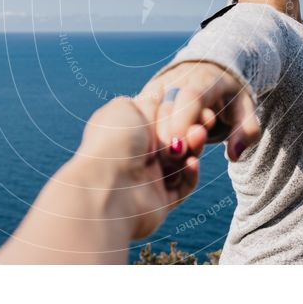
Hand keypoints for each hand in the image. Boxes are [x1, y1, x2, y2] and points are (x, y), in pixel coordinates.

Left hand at [75, 96, 201, 239]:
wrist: (106, 188)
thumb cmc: (113, 142)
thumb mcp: (126, 107)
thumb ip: (147, 102)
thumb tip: (163, 104)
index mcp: (126, 129)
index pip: (159, 114)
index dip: (175, 109)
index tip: (188, 103)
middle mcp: (135, 153)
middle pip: (173, 136)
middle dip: (186, 128)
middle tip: (193, 125)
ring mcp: (147, 177)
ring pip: (181, 159)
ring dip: (192, 147)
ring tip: (196, 137)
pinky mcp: (159, 200)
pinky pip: (183, 186)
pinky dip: (190, 174)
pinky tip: (192, 162)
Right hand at [136, 61, 261, 164]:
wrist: (210, 68)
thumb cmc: (229, 94)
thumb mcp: (245, 108)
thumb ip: (246, 130)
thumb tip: (234, 155)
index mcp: (206, 79)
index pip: (192, 97)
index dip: (184, 121)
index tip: (181, 148)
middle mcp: (179, 79)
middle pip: (166, 106)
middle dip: (167, 134)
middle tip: (174, 157)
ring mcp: (160, 85)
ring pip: (148, 110)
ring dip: (153, 136)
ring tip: (164, 156)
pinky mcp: (146, 94)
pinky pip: (140, 115)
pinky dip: (144, 134)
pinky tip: (151, 152)